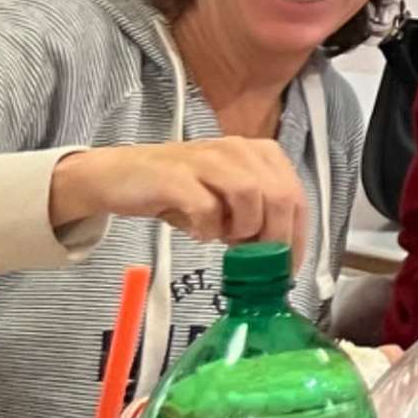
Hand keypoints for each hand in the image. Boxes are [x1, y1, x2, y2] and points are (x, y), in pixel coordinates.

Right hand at [51, 139, 309, 249]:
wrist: (119, 176)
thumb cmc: (180, 191)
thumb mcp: (226, 201)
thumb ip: (255, 216)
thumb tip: (277, 254)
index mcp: (259, 153)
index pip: (296, 195)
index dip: (297, 235)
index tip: (289, 267)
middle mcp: (238, 149)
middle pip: (280, 195)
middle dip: (275, 237)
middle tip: (258, 262)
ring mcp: (207, 159)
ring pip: (250, 195)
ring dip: (244, 228)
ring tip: (226, 238)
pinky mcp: (176, 176)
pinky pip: (207, 207)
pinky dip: (208, 228)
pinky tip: (199, 234)